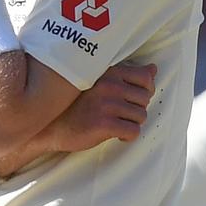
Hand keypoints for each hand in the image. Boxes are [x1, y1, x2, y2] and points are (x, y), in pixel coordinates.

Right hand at [43, 62, 157, 152]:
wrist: (52, 125)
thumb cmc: (77, 104)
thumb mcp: (101, 82)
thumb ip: (128, 75)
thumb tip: (153, 69)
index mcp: (109, 71)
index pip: (145, 78)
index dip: (144, 91)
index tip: (132, 100)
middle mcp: (110, 85)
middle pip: (146, 99)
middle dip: (136, 109)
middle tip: (120, 114)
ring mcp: (107, 104)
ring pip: (141, 116)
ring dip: (131, 123)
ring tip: (115, 123)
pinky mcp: (104, 124)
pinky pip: (133, 132)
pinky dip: (127, 136)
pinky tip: (115, 134)